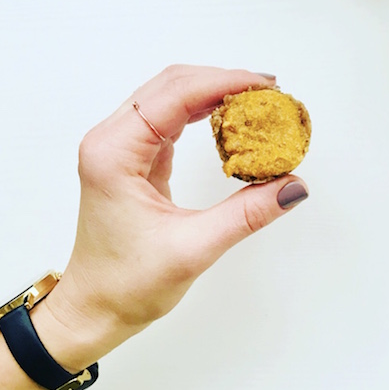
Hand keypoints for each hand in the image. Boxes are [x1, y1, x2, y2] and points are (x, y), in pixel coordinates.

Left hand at [30, 65, 308, 373]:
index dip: (224, 83)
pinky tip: (229, 120)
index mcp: (114, 154)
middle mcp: (111, 141)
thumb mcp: (193, 249)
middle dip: (222, 82)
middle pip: (171, 85)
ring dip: (213, 93)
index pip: (175, 95)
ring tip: (256, 102)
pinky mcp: (133, 159)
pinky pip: (170, 119)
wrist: (94, 307)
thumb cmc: (126, 284)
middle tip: (269, 93)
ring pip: (169, 97)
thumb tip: (294, 186)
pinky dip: (202, 113)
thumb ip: (247, 214)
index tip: (266, 88)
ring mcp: (120, 147)